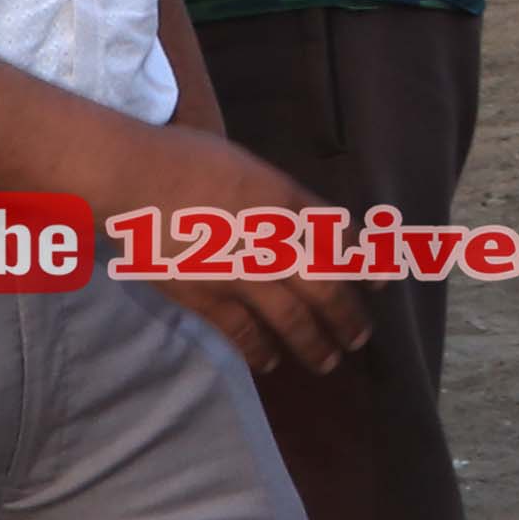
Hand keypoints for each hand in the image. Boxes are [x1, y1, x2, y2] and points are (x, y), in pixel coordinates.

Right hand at [94, 120, 368, 376]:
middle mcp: (276, 241)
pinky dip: (259, 351)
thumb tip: (295, 214)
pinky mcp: (207, 296)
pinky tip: (270, 363)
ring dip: (314, 343)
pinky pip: (241, 332)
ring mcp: (243, 273)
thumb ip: (275, 194)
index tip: (384, 281)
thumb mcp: (246, 164)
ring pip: (292, 318)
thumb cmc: (183, 156)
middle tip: (361, 337)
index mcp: (287, 201)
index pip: (342, 237)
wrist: (134, 179)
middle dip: (348, 315)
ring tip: (328, 362)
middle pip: (327, 285)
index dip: (367, 262)